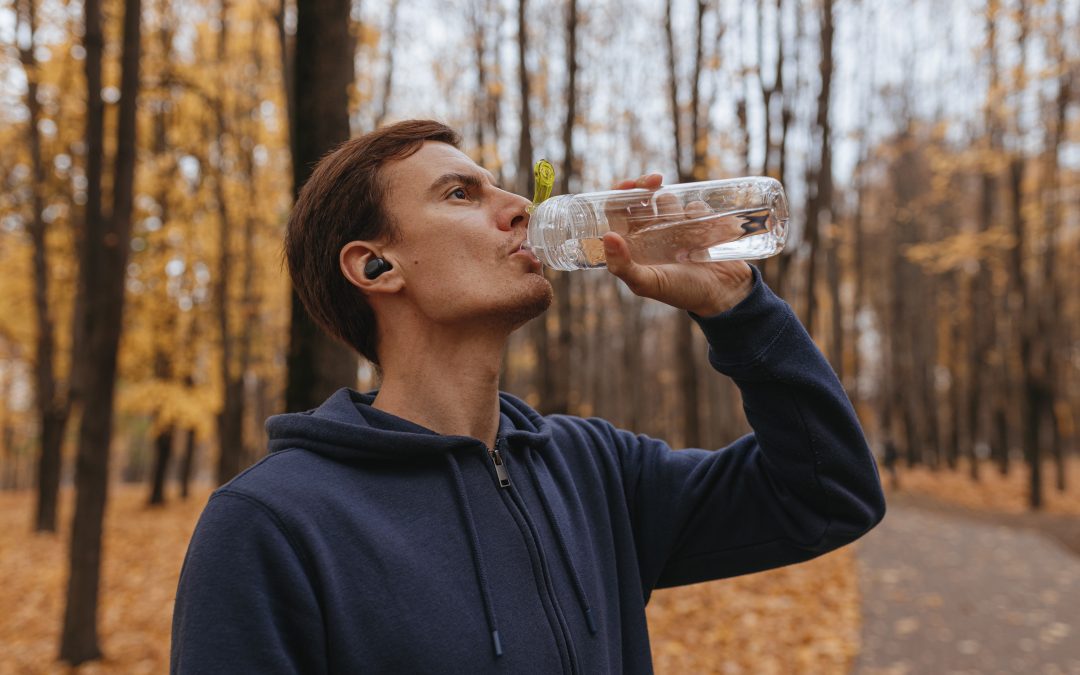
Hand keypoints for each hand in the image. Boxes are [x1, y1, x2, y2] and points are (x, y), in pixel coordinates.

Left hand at [602, 173, 753, 315]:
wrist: (723, 295)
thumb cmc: (682, 293)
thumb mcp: (648, 284)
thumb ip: (623, 266)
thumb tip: (607, 236)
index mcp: (632, 245)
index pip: (617, 211)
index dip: (619, 194)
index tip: (630, 184)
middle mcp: (650, 234)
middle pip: (642, 199)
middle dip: (646, 185)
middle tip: (655, 181)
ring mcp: (674, 228)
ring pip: (669, 200)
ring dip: (675, 206)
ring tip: (687, 235)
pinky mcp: (697, 224)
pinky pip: (695, 206)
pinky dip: (699, 213)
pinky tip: (706, 234)